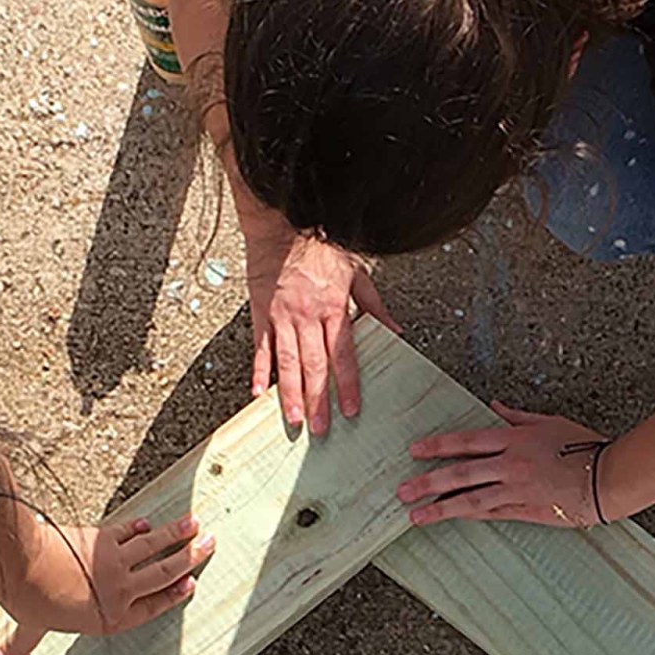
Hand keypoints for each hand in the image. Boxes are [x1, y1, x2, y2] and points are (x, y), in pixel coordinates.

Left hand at [0, 509, 214, 654]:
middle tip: (208, 544)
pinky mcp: (103, 538)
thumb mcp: (29, 628)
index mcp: (110, 617)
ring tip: (195, 525)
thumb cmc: (29, 599)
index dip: (173, 595)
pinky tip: (149, 524)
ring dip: (176, 534)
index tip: (189, 584)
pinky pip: (128, 532)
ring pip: (154, 547)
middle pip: (165, 572)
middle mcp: (120, 590)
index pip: (153, 606)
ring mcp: (114, 562)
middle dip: (190, 558)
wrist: (23, 563)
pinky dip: (140, 528)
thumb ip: (20, 645)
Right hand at [248, 229, 398, 434]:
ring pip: (288, 362)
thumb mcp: (357, 273)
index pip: (344, 355)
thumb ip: (374, 305)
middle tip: (320, 429)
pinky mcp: (262, 313)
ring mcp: (283, 317)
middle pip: (315, 366)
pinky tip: (258, 393)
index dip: (347, 385)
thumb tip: (395, 330)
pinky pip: (261, 347)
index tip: (351, 410)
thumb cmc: (322, 247)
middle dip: (318, 400)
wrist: (284, 226)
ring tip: (293, 420)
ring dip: (291, 393)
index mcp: (335, 308)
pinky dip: (259, 371)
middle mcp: (308, 316)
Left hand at [400, 404, 611, 528]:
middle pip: (460, 473)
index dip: (439, 447)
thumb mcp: (550, 423)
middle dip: (428, 482)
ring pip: (471, 500)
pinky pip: (492, 513)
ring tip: (416, 514)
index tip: (415, 452)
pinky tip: (452, 517)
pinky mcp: (526, 511)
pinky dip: (470, 515)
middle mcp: (510, 464)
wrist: (609, 478)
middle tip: (403, 490)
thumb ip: (518, 417)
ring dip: (441, 507)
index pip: (467, 442)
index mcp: (515, 439)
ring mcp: (517, 490)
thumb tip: (494, 406)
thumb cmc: (584, 447)